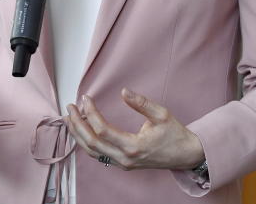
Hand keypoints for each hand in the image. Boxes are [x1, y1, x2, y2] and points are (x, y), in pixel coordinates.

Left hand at [64, 89, 204, 170]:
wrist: (185, 155)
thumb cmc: (174, 134)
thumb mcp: (162, 114)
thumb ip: (142, 103)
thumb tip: (124, 91)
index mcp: (134, 146)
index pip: (102, 130)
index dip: (91, 113)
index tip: (85, 98)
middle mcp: (124, 158)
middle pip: (91, 144)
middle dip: (77, 125)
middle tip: (70, 107)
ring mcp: (122, 164)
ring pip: (92, 152)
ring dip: (78, 135)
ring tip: (70, 118)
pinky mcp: (122, 163)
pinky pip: (99, 155)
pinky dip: (87, 143)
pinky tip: (82, 131)